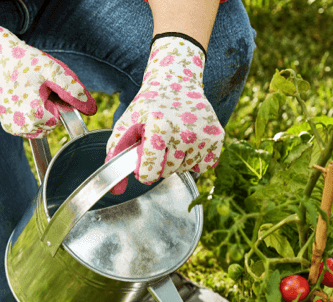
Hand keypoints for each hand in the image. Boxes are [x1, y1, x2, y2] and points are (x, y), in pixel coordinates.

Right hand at [0, 17, 96, 137]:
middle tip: (37, 90)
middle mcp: (23, 126)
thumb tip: (92, 110)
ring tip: (29, 93)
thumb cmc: (27, 62)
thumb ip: (73, 91)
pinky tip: (23, 99)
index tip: (46, 89)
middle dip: (49, 109)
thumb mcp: (54, 71)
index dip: (57, 102)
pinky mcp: (8, 126)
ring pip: (41, 128)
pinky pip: (30, 127)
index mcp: (35, 115)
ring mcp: (14, 128)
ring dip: (41, 113)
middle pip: (51, 125)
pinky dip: (31, 116)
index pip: (60, 118)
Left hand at [106, 36, 222, 193]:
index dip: (142, 170)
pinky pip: (203, 166)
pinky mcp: (217, 137)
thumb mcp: (126, 123)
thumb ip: (115, 155)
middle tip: (158, 143)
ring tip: (173, 139)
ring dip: (176, 161)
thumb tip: (116, 191)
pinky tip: (188, 142)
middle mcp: (185, 132)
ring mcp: (203, 135)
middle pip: (167, 171)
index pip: (149, 172)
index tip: (141, 160)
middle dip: (159, 163)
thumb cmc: (149, 105)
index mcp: (160, 127)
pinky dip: (194, 160)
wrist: (177, 81)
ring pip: (184, 169)